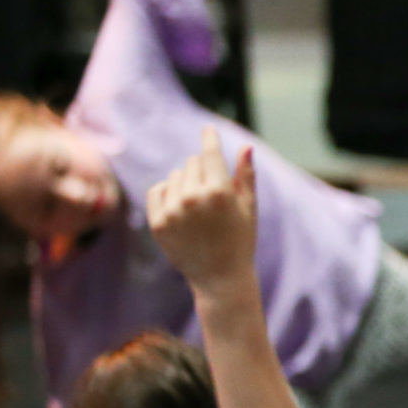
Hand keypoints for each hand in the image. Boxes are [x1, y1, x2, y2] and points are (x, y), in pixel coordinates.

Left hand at [146, 128, 258, 290]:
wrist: (220, 278)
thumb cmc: (240, 241)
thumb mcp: (249, 208)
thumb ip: (246, 176)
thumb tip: (245, 147)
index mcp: (220, 192)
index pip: (210, 154)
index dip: (210, 139)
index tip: (207, 129)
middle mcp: (194, 198)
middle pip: (192, 163)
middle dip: (203, 172)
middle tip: (212, 195)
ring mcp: (173, 210)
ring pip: (175, 176)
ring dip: (185, 183)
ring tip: (198, 207)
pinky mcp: (158, 222)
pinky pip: (157, 190)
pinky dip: (167, 194)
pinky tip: (180, 208)